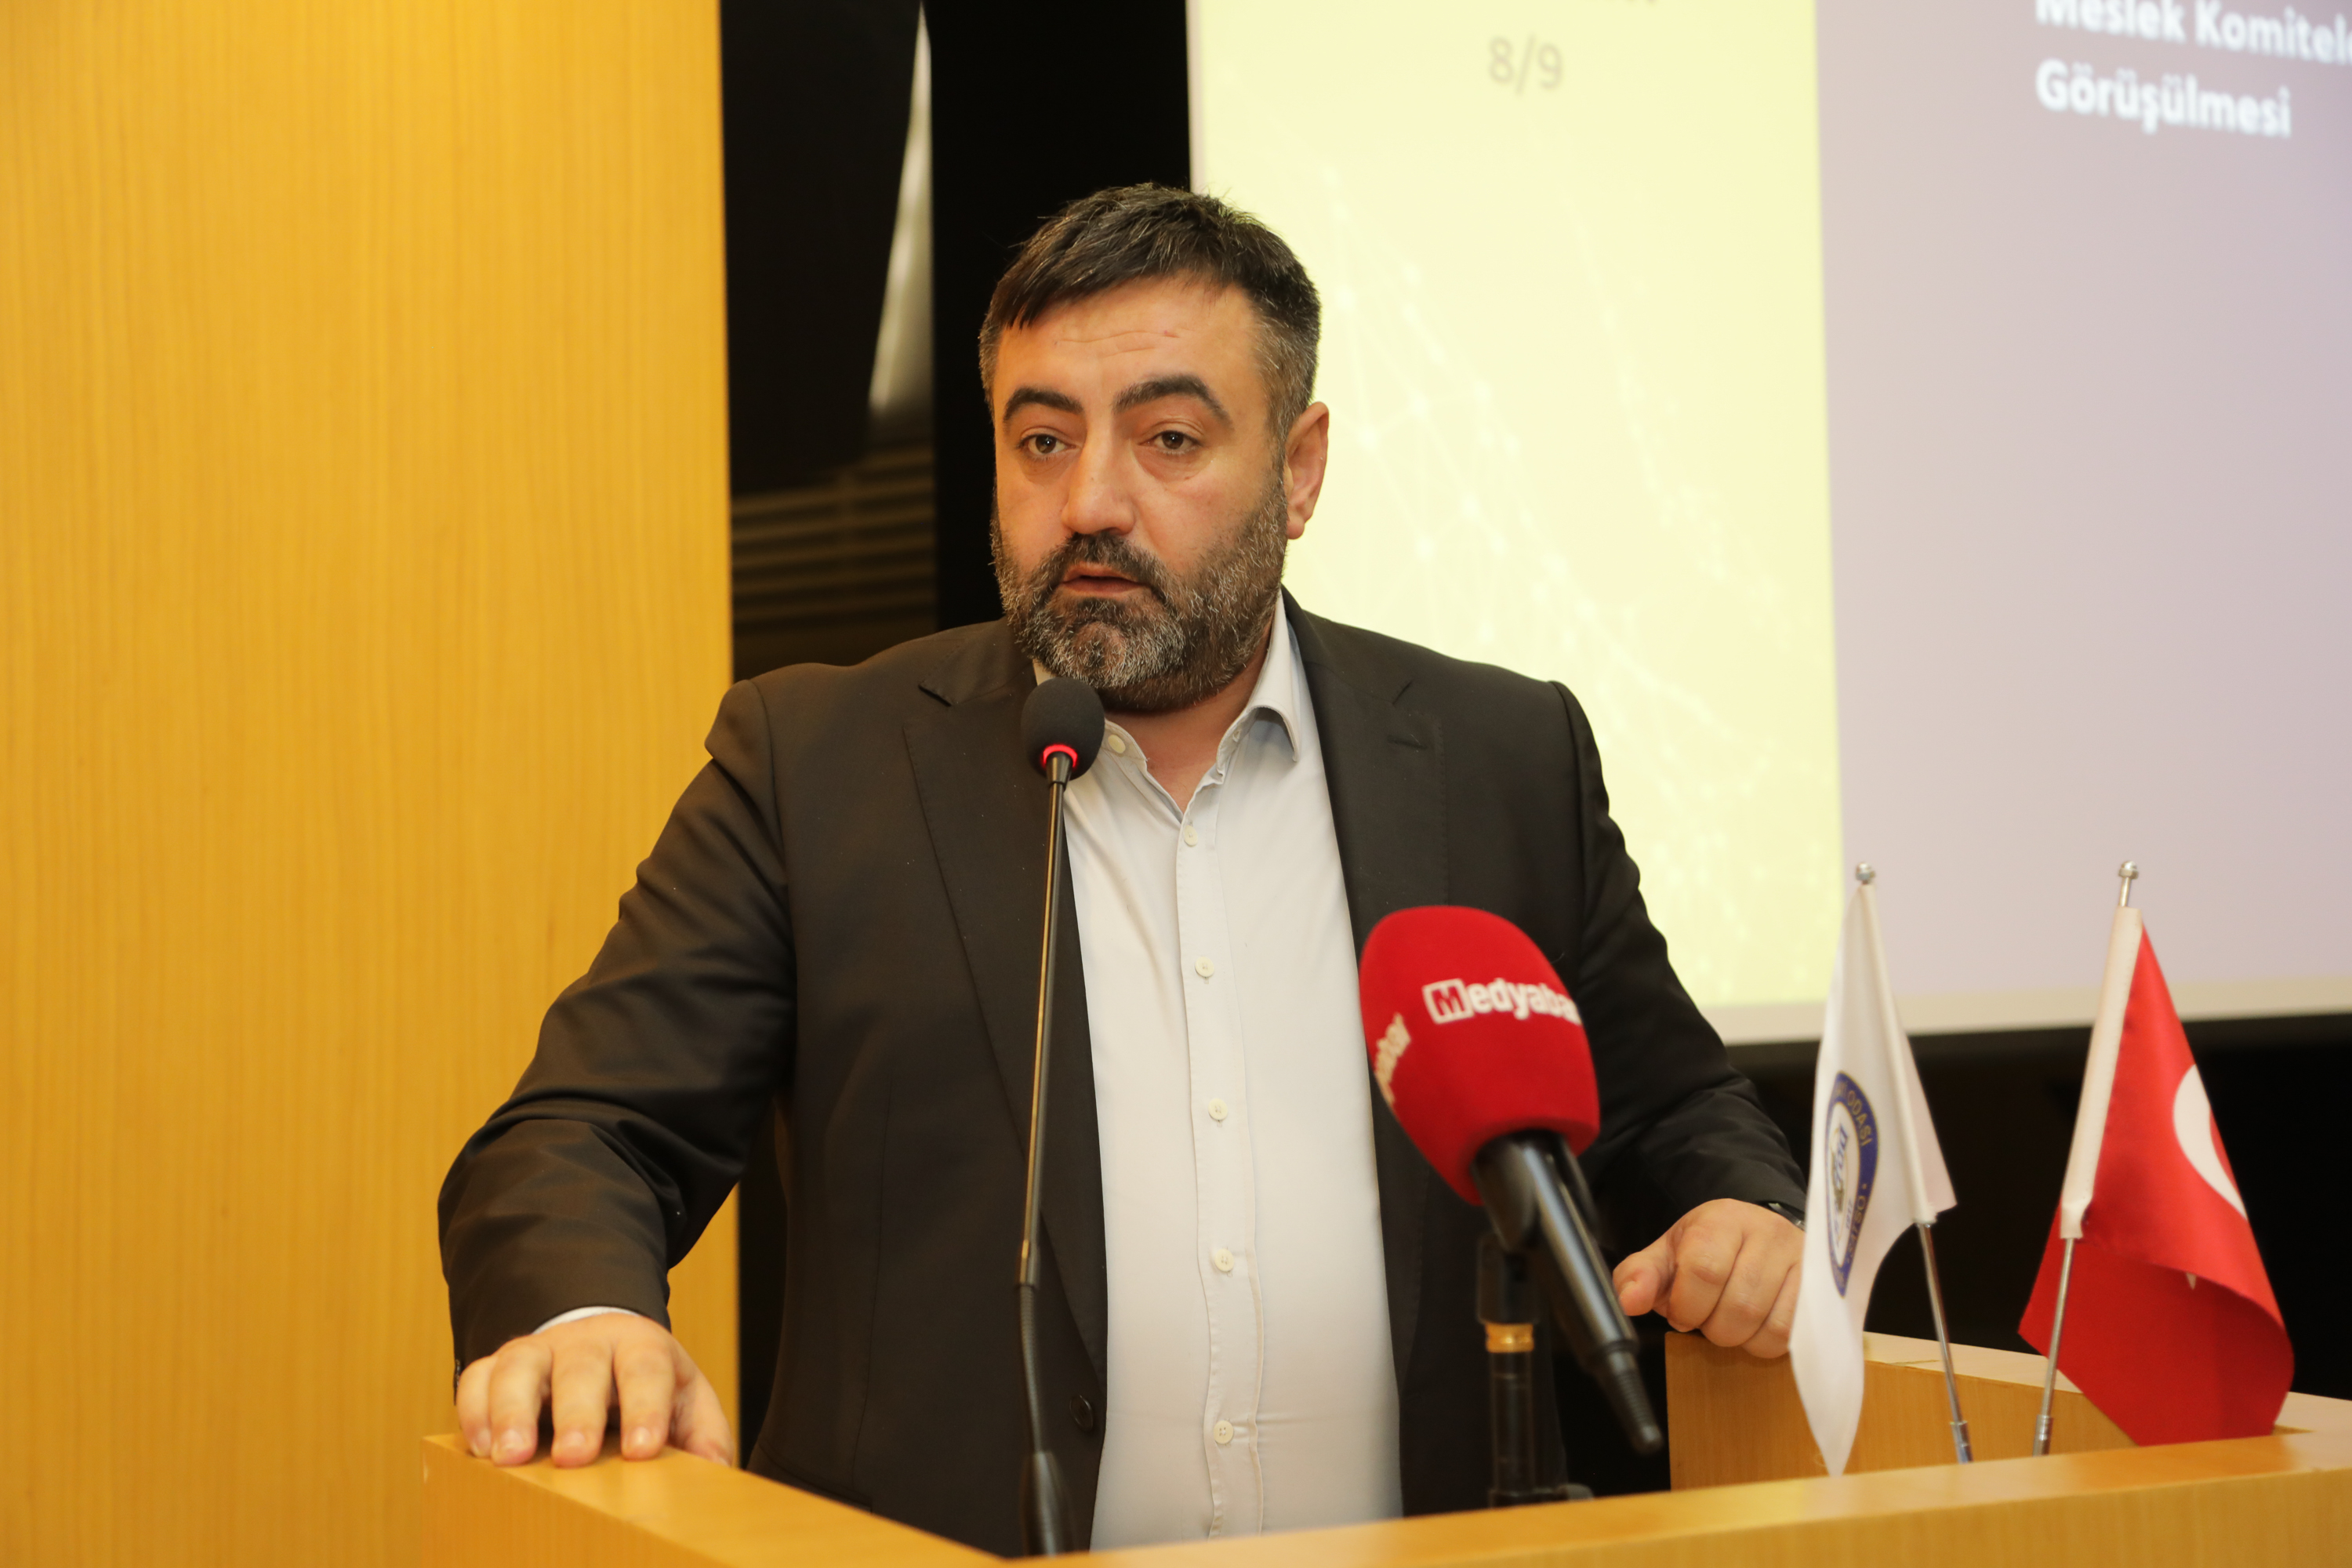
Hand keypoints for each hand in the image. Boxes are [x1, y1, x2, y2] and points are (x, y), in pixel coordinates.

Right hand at [456, 1312, 732, 1467]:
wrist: (602, 1344)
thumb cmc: (645, 1386)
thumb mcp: (684, 1400)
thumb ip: (703, 1433)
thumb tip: (715, 1469)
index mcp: (641, 1346)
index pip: (647, 1369)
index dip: (645, 1409)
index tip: (642, 1451)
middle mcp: (588, 1342)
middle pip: (581, 1367)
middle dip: (577, 1414)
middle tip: (573, 1457)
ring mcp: (539, 1351)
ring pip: (520, 1366)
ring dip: (512, 1410)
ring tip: (509, 1457)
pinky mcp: (498, 1367)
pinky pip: (477, 1379)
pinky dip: (474, 1411)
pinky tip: (479, 1448)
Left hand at [1612, 1199, 1801, 1357]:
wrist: (1757, 1235)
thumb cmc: (1708, 1249)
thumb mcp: (1668, 1254)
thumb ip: (1639, 1276)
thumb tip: (1628, 1302)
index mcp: (1722, 1219)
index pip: (1704, 1270)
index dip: (1687, 1305)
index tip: (1681, 1311)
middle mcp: (1767, 1232)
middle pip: (1738, 1305)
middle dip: (1712, 1326)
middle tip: (1707, 1317)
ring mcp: (1801, 1259)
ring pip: (1769, 1325)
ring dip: (1741, 1337)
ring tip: (1731, 1320)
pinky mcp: (1821, 1288)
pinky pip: (1793, 1335)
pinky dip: (1766, 1342)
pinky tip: (1756, 1326)